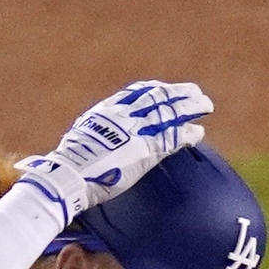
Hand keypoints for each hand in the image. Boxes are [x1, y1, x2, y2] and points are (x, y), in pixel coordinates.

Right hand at [15, 79, 211, 220]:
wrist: (66, 179)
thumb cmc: (64, 170)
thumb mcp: (75, 146)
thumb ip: (88, 141)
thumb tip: (82, 149)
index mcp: (105, 112)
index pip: (134, 94)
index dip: (153, 91)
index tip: (164, 89)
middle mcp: (122, 116)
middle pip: (157, 97)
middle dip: (178, 94)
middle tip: (195, 94)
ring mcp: (134, 131)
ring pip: (169, 112)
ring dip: (189, 107)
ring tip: (205, 105)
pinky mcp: (144, 150)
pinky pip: (171, 138)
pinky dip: (186, 135)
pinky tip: (198, 134)